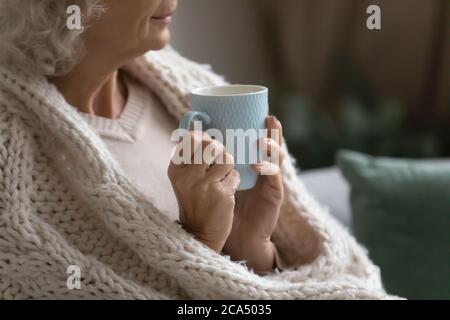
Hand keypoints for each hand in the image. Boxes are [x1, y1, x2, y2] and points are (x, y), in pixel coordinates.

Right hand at [168, 131, 239, 252]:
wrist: (200, 233)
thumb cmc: (194, 200)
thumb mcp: (184, 178)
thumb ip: (190, 154)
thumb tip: (196, 124)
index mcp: (175, 168)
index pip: (191, 138)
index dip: (203, 139)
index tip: (206, 149)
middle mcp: (186, 175)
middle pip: (210, 144)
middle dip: (218, 150)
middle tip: (217, 162)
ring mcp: (203, 185)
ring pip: (225, 156)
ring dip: (228, 165)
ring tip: (222, 176)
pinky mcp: (221, 193)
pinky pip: (235, 174)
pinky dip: (234, 180)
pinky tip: (226, 191)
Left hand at [223, 116, 284, 272]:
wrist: (238, 235)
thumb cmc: (225, 206)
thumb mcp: (217, 180)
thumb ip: (211, 161)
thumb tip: (188, 139)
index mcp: (253, 163)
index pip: (259, 140)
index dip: (260, 126)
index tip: (256, 112)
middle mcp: (265, 169)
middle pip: (273, 145)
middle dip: (273, 130)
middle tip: (268, 117)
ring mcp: (272, 181)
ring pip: (277, 158)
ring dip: (272, 146)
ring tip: (263, 139)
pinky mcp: (275, 194)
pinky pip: (273, 178)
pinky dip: (266, 168)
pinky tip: (256, 165)